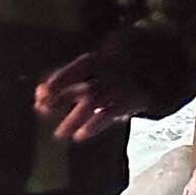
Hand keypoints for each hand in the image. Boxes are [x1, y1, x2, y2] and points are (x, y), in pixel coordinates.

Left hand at [34, 53, 148, 142]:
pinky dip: (94, 126)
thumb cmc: (112, 69)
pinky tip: (80, 135)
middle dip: (63, 98)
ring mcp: (123, 87)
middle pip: (86, 85)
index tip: (40, 93)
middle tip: (42, 109)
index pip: (77, 68)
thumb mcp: (92, 70)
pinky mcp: (132, 102)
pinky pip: (111, 114)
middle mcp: (112, 72)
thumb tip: (38, 97)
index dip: (59, 80)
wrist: (157, 66)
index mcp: (101, 59)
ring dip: (75, 118)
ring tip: (60, 134)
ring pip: (97, 102)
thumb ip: (66, 80)